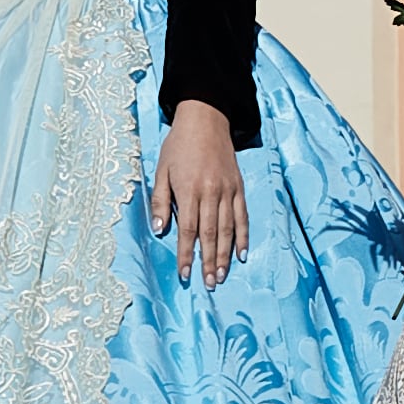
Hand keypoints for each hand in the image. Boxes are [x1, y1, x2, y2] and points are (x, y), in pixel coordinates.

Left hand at [149, 100, 247, 287]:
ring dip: (224, 255)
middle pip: (210, 234)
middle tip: (207, 284)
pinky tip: (241, 253)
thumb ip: (161, 201)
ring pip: (227, 229)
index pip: (188, 229)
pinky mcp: (239, 187)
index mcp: (188, 189)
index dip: (186, 254)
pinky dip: (243, 236)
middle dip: (208, 261)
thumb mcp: (161, 170)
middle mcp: (210, 192)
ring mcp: (227, 190)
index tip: (185, 274)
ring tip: (221, 275)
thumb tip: (160, 230)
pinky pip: (242, 216)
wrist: (205, 119)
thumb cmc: (178, 145)